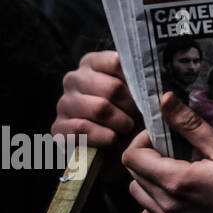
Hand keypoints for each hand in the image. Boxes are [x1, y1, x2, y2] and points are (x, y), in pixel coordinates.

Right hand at [54, 52, 140, 173]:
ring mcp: (63, 103)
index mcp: (93, 64)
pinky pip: (84, 129)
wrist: (116, 150)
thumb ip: (143, 84)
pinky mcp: (58, 128)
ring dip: (120, 123)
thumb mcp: (139, 96)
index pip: (115, 62)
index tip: (144, 94)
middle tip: (137, 117)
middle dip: (131, 107)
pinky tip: (113, 140)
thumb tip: (154, 84)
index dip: (135, 82)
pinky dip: (105, 137)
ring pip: (99, 109)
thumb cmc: (130, 116)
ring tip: (127, 129)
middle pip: (111, 88)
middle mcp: (74, 79)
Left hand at [123, 92, 212, 212]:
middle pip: (134, 177)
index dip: (143, 140)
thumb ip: (190, 124)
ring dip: (149, 182)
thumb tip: (164, 99)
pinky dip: (153, 208)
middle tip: (174, 151)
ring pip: (139, 199)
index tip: (164, 136)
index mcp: (177, 181)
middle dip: (148, 158)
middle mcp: (169, 207)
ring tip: (175, 173)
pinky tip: (174, 199)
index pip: (132, 158)